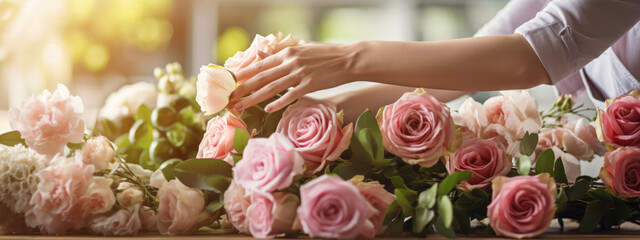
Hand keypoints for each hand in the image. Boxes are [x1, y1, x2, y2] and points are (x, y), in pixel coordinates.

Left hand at [228, 43, 356, 111]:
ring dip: (254, 98)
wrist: (348, 59)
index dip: (243, 73)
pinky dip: (279, 102)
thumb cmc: (325, 54)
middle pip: (261, 77)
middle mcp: (290, 62)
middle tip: (229, 98)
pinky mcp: (311, 84)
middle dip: (243, 88)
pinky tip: (268, 109)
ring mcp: (300, 73)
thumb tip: (260, 52)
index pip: (260, 64)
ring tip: (241, 106)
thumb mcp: (301, 48)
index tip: (230, 81)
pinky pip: (291, 95)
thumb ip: (280, 51)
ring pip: (272, 87)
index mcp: (287, 52)